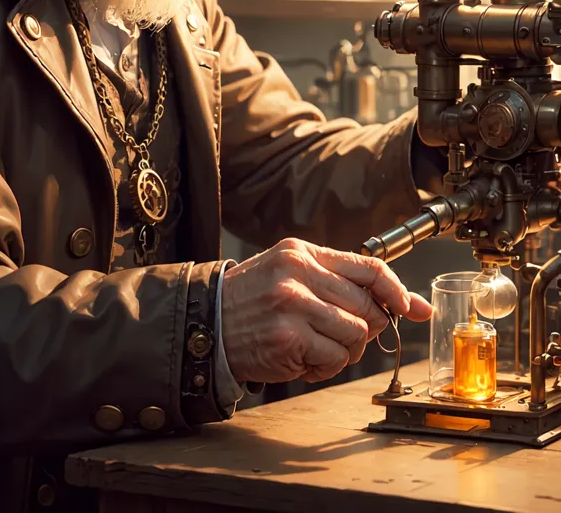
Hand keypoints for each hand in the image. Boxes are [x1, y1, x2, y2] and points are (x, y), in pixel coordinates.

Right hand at [222, 237, 431, 384]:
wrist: (207, 323)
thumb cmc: (253, 301)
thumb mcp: (291, 274)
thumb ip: (341, 283)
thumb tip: (408, 304)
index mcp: (303, 252)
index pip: (368, 265)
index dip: (396, 289)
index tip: (411, 307)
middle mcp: (299, 272)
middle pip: (367, 304)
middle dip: (366, 328)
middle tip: (342, 335)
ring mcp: (293, 304)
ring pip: (356, 333)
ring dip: (345, 350)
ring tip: (317, 348)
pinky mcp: (288, 337)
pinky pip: (335, 358)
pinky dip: (325, 367)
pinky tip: (303, 360)